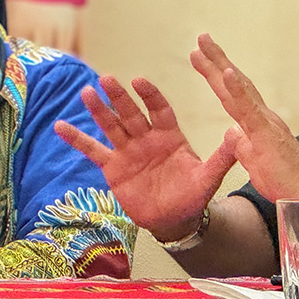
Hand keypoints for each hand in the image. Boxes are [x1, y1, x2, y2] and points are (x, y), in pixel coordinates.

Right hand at [54, 75, 237, 241]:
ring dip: (98, 110)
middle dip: (119, 97)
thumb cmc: (193, 195)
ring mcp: (127, 150)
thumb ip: (222, 156)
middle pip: (130, 113)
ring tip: (86, 93)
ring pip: (110, 126)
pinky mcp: (112, 167)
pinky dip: (76, 139)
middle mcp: (146, 137)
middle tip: (107, 79)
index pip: (158, 110)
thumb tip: (238, 132)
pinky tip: (59, 126)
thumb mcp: (208, 176)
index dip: (149, 96)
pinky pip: (92, 150)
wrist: (173, 218)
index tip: (140, 81)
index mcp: (169, 135)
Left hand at [189, 34, 298, 199]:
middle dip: (215, 60)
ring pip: (239, 88)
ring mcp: (263, 121)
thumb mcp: (253, 161)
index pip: (233, 94)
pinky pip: (248, 107)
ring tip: (204, 45)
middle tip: (200, 38)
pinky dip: (237, 88)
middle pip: (234, 83)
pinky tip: (226, 73)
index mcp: (256, 122)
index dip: (218, 74)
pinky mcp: (265, 131)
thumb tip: (231, 132)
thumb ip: (242, 145)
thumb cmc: (283, 181)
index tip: (202, 55)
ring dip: (220, 65)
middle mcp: (260, 115)